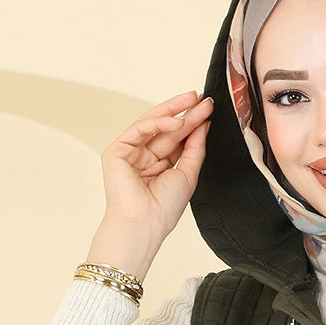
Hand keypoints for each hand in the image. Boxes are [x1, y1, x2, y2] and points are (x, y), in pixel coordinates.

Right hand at [99, 90, 212, 242]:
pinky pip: (141, 129)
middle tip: (203, 100)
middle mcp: (144, 158)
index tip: (208, 112)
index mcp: (159, 167)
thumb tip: (203, 125)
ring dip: (174, 111)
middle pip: (166, 130)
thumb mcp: (188, 174)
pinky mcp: (117, 150)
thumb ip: (195, 148)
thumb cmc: (163, 209)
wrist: (145, 223)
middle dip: (186, 113)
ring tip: (194, 101)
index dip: (193, 125)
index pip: (177, 140)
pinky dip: (160, 122)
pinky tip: (179, 120)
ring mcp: (130, 153)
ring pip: (153, 124)